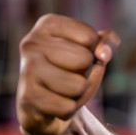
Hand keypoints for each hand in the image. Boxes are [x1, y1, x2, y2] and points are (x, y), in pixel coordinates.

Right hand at [16, 14, 119, 134]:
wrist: (44, 105)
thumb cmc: (72, 70)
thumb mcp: (95, 50)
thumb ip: (109, 43)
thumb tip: (103, 54)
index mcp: (48, 24)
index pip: (90, 38)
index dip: (93, 52)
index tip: (76, 57)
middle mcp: (32, 42)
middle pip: (85, 60)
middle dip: (87, 74)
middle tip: (70, 76)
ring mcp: (27, 68)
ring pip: (79, 85)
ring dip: (79, 93)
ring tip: (63, 90)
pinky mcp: (27, 95)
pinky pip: (68, 107)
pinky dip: (68, 110)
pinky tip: (54, 104)